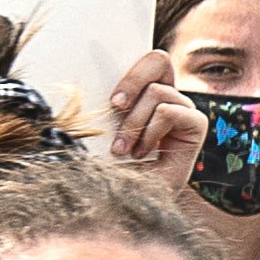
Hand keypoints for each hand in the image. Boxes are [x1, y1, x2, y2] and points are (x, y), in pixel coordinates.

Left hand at [108, 48, 207, 188]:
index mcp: (143, 93)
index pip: (148, 61)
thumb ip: (94, 108)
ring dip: (135, 122)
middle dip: (132, 80)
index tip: (111, 102)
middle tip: (115, 107)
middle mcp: (166, 97)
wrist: (127, 199)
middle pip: (158, 59)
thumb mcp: (95, 133)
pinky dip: (151, 131)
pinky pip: (171, 112)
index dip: (130, 72)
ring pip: (158, 92)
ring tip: (124, 149)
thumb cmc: (107, 167)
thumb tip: (64, 83)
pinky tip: (144, 153)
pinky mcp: (195, 126)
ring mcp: (182, 110)